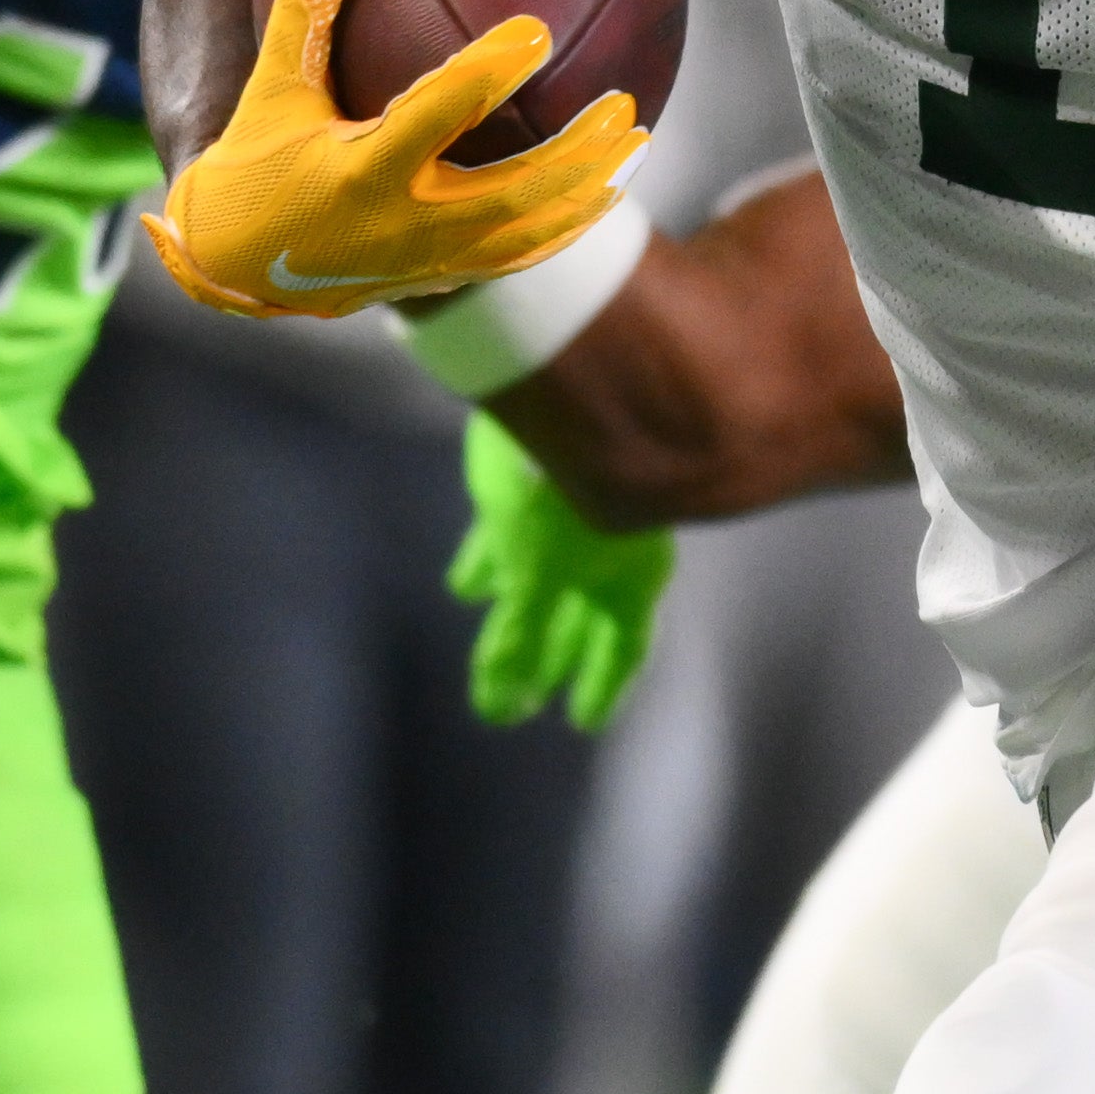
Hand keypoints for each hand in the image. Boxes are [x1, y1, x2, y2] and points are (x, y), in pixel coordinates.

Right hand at [141, 0, 650, 319]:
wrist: (235, 265)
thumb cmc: (252, 161)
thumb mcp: (271, 84)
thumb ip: (306, 7)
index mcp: (361, 168)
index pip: (439, 113)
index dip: (490, 72)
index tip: (537, 31)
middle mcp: (402, 222)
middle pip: (514, 189)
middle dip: (577, 151)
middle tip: (625, 103)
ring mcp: (427, 260)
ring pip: (530, 232)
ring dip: (589, 190)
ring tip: (637, 144)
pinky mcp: (438, 278)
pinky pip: (517, 256)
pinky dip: (565, 226)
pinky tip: (604, 192)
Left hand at [451, 415, 671, 730]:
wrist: (554, 372)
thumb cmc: (552, 491)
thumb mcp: (534, 574)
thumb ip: (518, 639)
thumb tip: (502, 708)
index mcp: (630, 575)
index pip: (622, 646)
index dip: (600, 686)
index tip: (581, 721)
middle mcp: (615, 545)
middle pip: (585, 614)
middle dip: (556, 653)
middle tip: (532, 694)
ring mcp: (580, 508)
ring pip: (550, 571)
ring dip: (518, 603)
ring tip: (487, 627)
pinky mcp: (543, 474)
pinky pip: (517, 532)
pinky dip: (493, 559)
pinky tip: (464, 576)